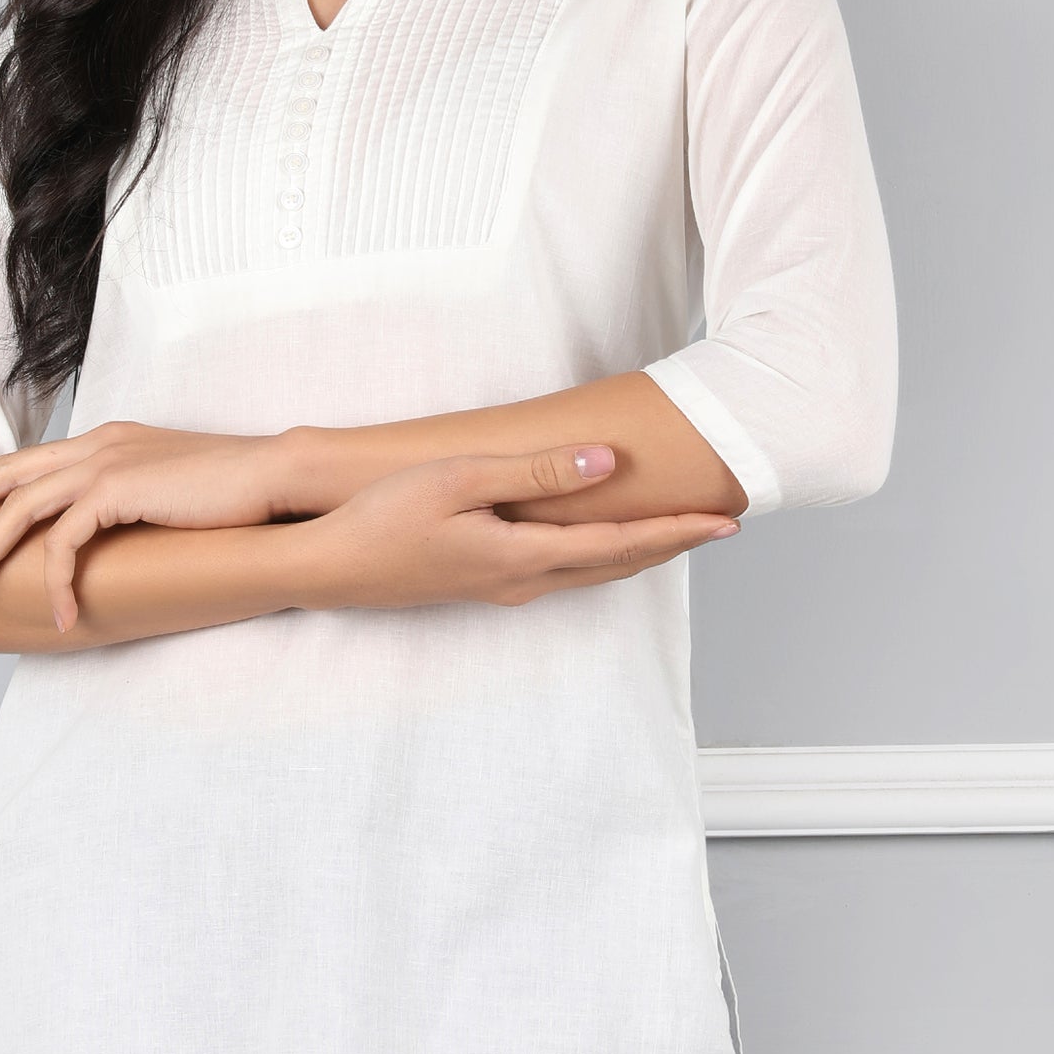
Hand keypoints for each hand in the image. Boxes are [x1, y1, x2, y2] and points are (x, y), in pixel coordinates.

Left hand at [0, 422, 305, 632]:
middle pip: (7, 474)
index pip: (31, 455)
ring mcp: (105, 463)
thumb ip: (137, 494)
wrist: (276, 477)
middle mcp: (98, 444)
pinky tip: (56, 615)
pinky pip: (64, 543)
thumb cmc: (236, 489)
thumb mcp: (173, 485)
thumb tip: (118, 522)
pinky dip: (53, 581)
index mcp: (109, 439)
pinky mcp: (116, 491)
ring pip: (20, 510)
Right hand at [299, 442, 737, 612]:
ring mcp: (503, 589)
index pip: (621, 546)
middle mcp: (523, 582)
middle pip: (617, 566)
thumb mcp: (459, 480)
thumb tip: (605, 464)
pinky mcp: (484, 586)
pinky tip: (601, 546)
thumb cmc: (383, 518)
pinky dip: (601, 557)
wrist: (327, 568)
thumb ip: (536, 473)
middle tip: (720, 525)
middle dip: (672, 545)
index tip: (726, 519)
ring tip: (676, 533)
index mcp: (524, 557)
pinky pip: (564, 573)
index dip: (677, 532)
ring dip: (638, 554)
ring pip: (592, 573)